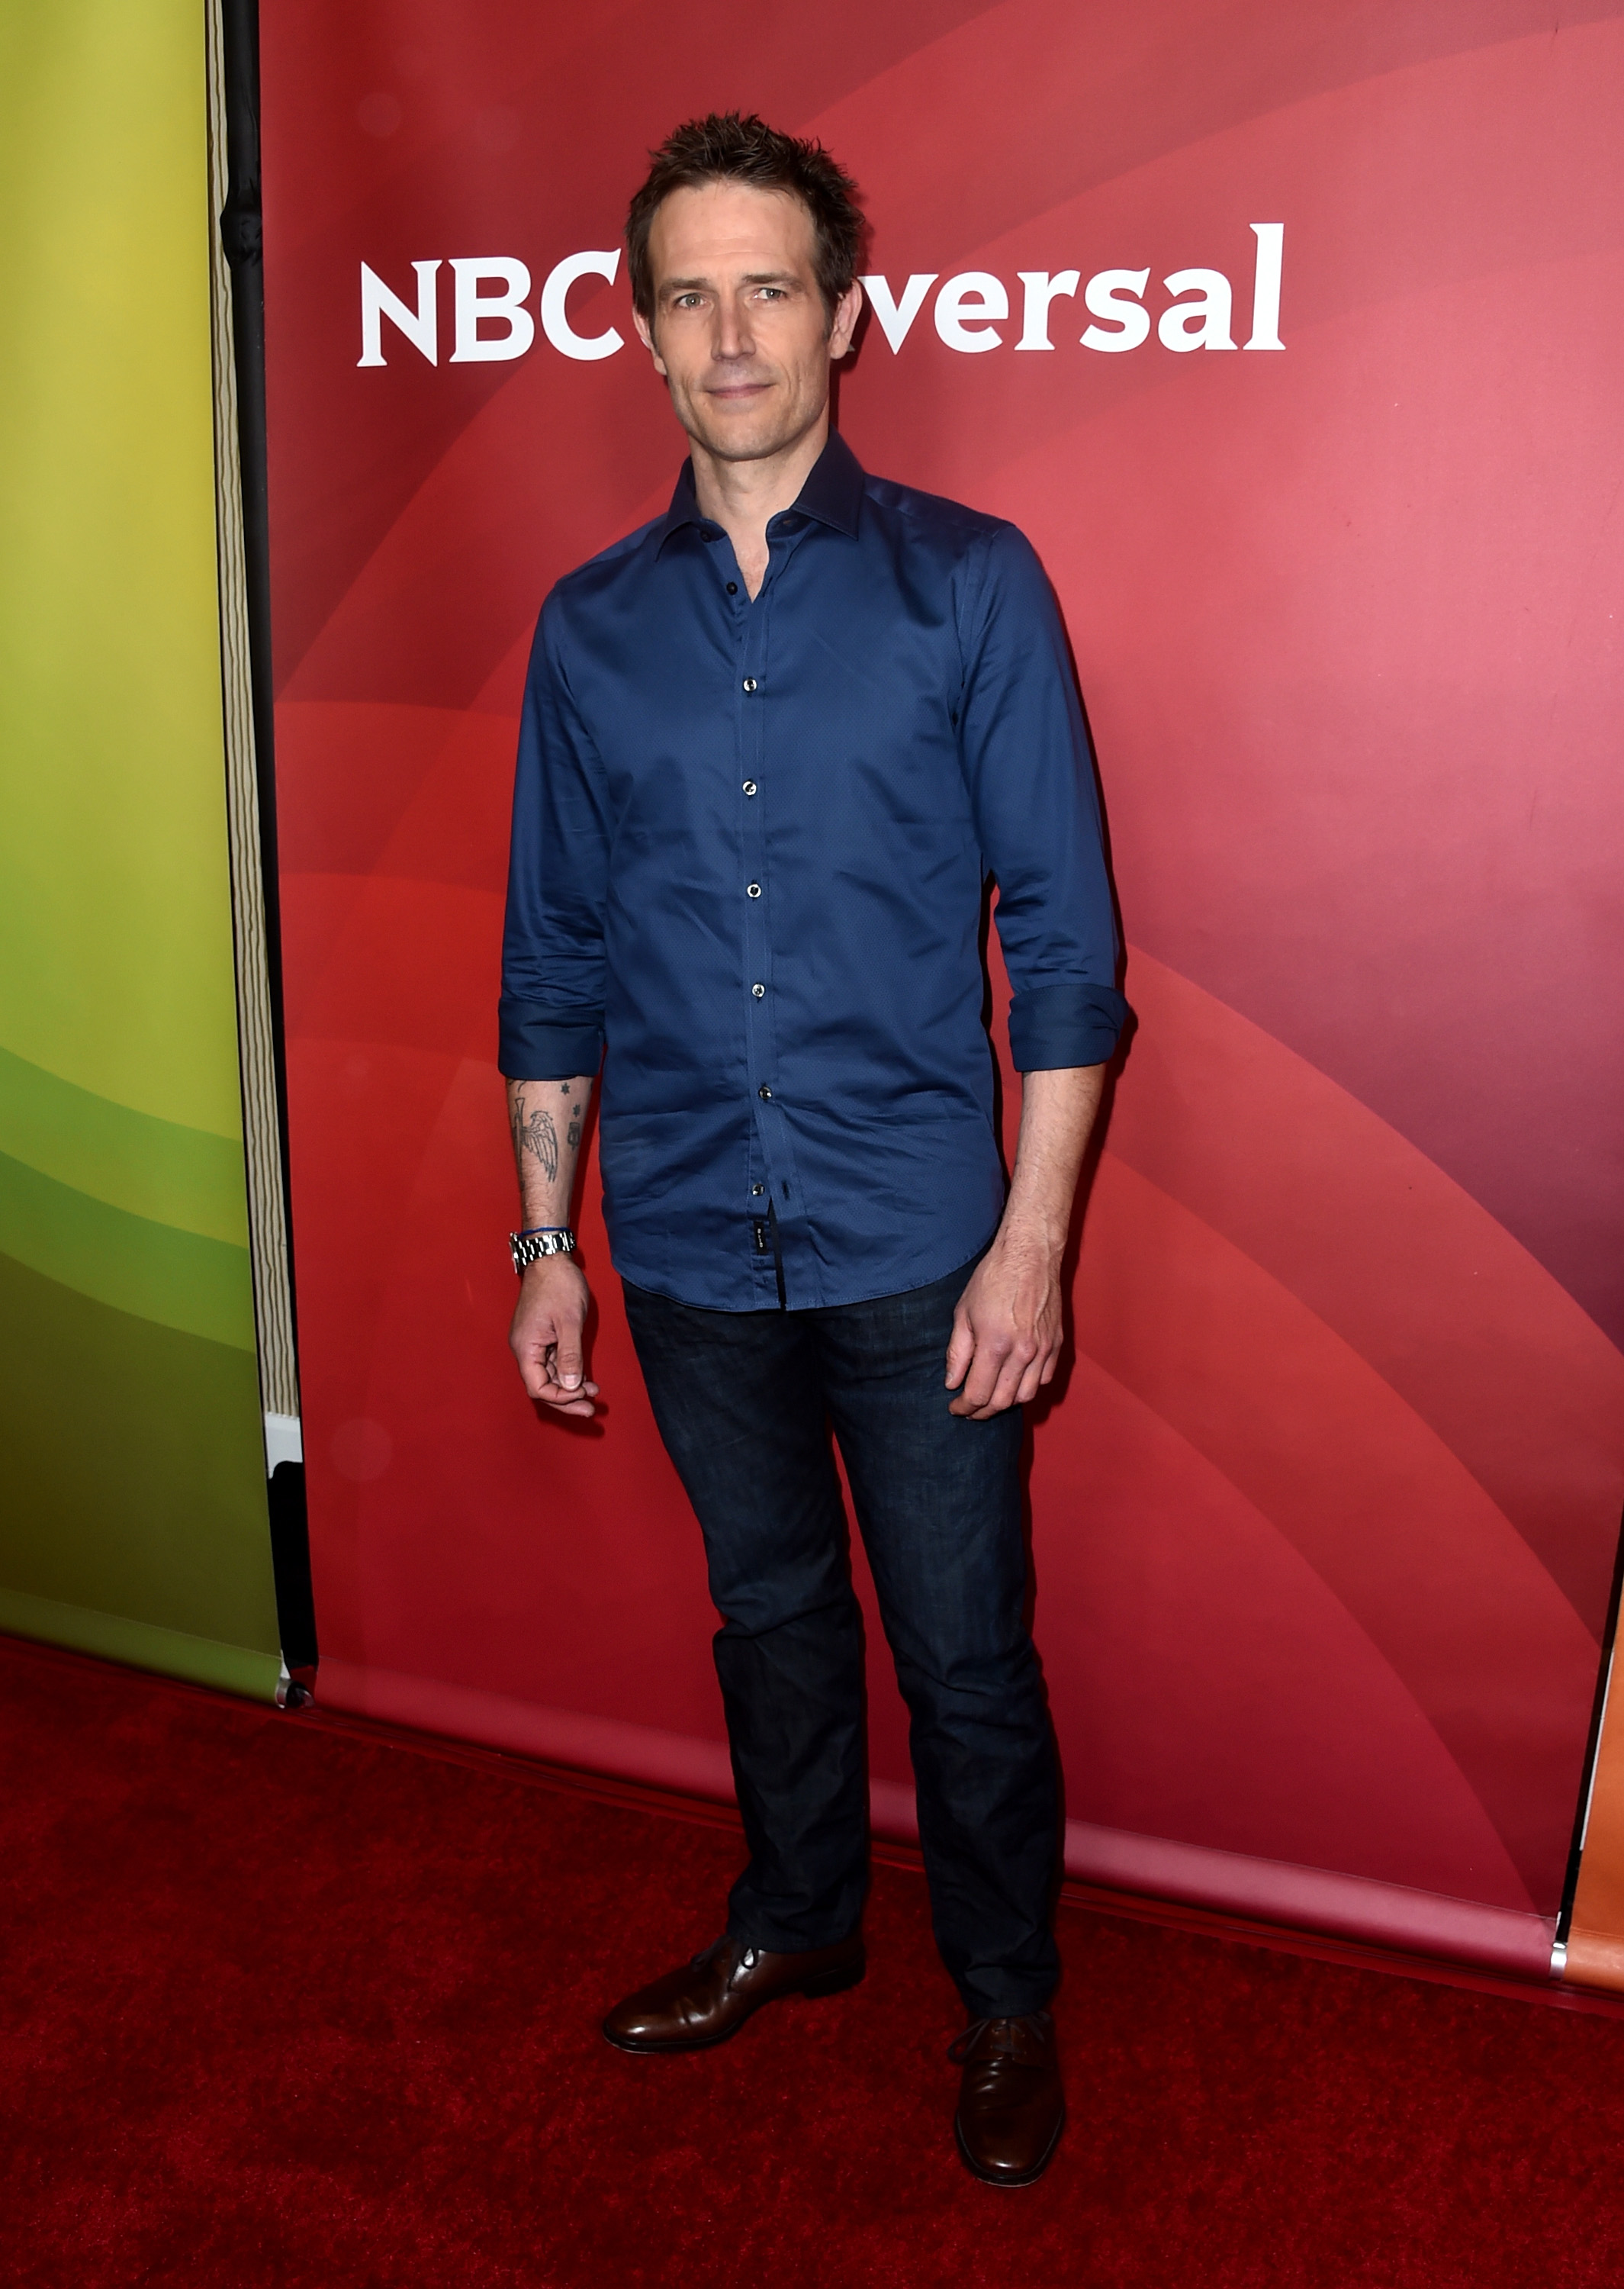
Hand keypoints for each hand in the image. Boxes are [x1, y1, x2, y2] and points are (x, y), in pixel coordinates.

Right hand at [509, 1256, 598, 1417]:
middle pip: (542, 1385)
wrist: (551, 1259)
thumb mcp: (569, 1322)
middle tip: (591, 1410)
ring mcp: (533, 1343)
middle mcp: (525, 1349)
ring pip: (548, 1375)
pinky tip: (585, 1377)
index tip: (583, 1397)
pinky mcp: (541, 1337)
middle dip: (566, 1399)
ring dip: (569, 1386)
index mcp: (526, 1348)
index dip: (560, 1398)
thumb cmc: (559, 1286)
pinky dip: (567, 1371)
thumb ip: (570, 1356)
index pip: (538, 1387)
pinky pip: (552, 1362)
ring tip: (594, 1392)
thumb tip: (570, 1386)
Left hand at [945, 1224, 1064, 1418]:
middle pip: (1002, 1402)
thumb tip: (952, 1382)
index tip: (955, 1408)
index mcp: (995, 1344)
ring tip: (990, 1398)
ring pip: (1025, 1396)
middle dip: (982, 1411)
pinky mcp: (1056, 1344)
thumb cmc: (993, 1279)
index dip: (963, 1407)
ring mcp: (1043, 1349)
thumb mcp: (964, 1313)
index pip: (978, 1394)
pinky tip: (1014, 1382)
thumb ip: (958, 1352)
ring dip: (1005, 1403)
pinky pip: (1043, 1380)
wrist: (1030, 1255)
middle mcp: (1022, 1352)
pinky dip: (1027, 1387)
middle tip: (969, 1409)